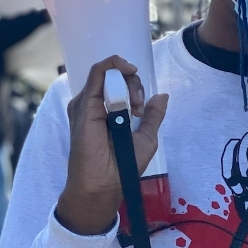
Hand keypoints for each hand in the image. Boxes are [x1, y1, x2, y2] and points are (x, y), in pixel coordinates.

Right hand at [56, 56, 168, 235]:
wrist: (104, 182)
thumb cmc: (123, 165)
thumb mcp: (145, 137)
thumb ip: (152, 116)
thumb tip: (162, 96)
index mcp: (108, 113)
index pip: (121, 87)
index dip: (136, 89)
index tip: (142, 108)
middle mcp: (96, 106)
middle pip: (115, 78)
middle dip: (133, 85)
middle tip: (139, 108)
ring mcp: (88, 103)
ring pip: (108, 74)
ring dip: (127, 83)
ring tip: (134, 108)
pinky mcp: (85, 103)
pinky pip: (97, 72)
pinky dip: (113, 66)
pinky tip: (127, 72)